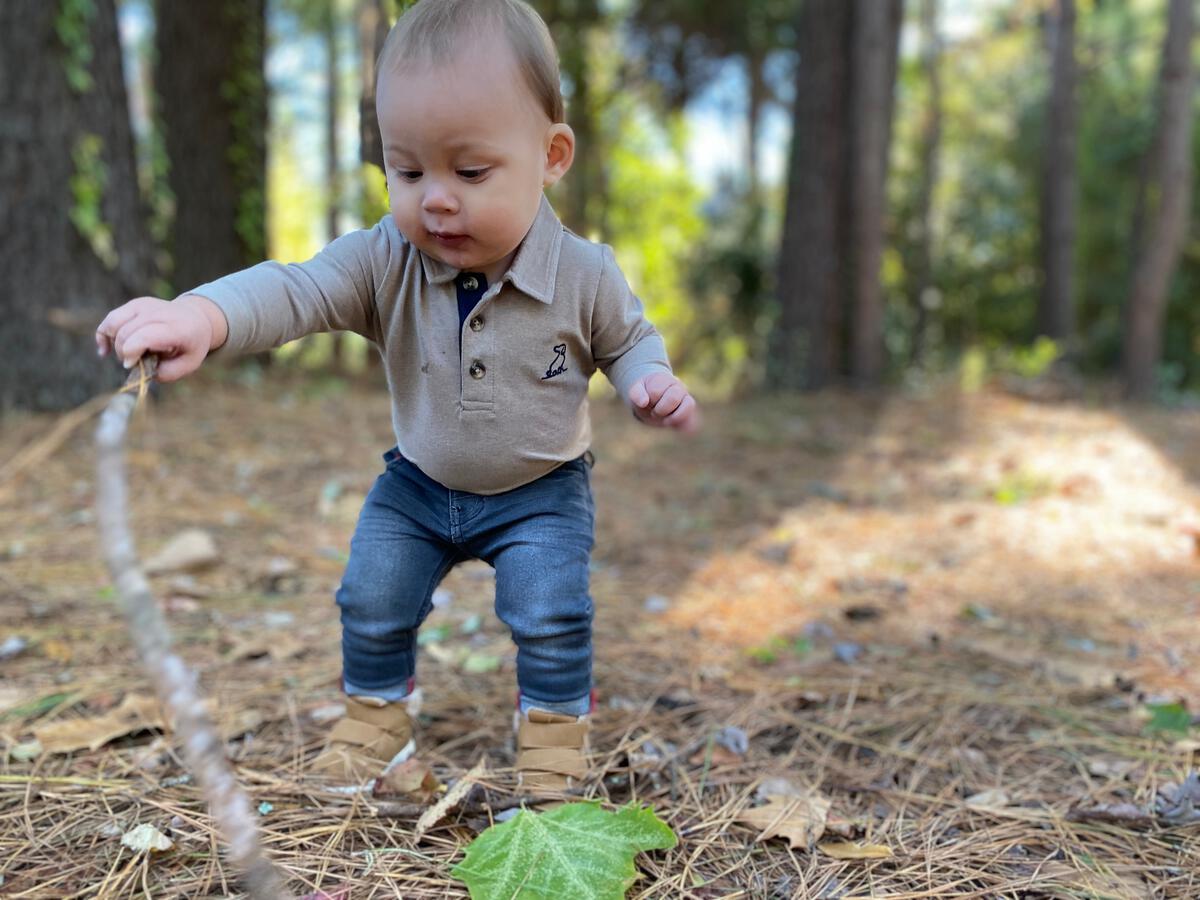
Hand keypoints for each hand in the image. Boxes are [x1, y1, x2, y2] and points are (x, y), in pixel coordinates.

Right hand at [95, 294, 226, 381]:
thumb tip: (142, 373)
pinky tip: (106, 351)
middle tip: (136, 363)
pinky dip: (104, 336)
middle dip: (124, 353)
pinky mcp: (134, 304)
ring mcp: (144, 305)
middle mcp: (159, 312)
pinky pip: (110, 320)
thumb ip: (167, 372)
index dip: (131, 353)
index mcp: (176, 328)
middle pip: (126, 333)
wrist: (197, 318)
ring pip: (114, 324)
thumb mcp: (190, 364)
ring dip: (115, 344)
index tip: (132, 365)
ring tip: (128, 355)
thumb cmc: (192, 345)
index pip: (143, 337)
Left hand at [628, 372, 699, 432]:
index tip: (647, 402)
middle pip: (673, 398)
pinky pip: (695, 416)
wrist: (652, 397)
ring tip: (665, 420)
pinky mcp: (689, 410)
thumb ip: (636, 394)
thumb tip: (643, 403)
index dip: (650, 401)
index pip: (656, 392)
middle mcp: (678, 386)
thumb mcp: (636, 391)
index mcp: (663, 380)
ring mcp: (686, 397)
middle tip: (654, 412)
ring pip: (689, 405)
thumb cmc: (644, 394)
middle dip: (660, 410)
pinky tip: (679, 428)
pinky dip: (687, 424)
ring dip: (673, 418)